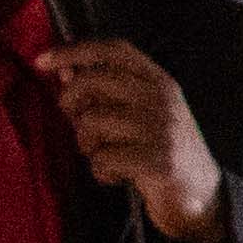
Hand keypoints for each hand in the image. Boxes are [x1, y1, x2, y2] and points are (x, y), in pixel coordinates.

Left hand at [37, 39, 227, 242]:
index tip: (42, 60)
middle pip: (95, 80)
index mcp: (160, 81)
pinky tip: (117, 176)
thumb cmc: (158, 148)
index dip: (75, 50)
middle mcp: (163, 98)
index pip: (115, 50)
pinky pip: (102, 158)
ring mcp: (163, 128)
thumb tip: (64, 71)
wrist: (200, 191)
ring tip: (104, 156)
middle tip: (75, 123)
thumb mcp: (136, 114)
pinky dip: (101, 171)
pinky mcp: (159, 160)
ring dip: (86, 145)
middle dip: (70, 101)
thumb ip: (103, 93)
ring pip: (92, 121)